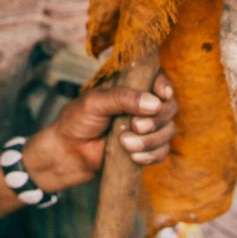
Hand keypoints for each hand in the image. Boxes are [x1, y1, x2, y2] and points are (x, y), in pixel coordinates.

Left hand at [23, 72, 177, 191]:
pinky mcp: (145, 149)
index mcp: (128, 88)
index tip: (163, 95)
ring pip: (168, 131)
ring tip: (125, 144)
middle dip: (156, 119)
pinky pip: (162, 151)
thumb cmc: (76, 121)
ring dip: (150, 140)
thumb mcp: (94, 103)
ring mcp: (145, 128)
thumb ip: (121, 98)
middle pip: (169, 107)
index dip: (164, 87)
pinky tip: (133, 157)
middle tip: (136, 126)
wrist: (67, 152)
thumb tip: (154, 103)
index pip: (157, 80)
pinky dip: (151, 155)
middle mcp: (141, 106)